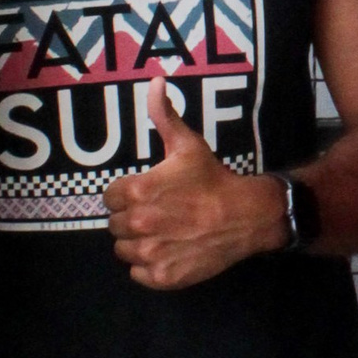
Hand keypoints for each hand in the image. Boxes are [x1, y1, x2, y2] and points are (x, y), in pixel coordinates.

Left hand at [105, 80, 287, 288]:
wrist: (246, 216)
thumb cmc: (213, 179)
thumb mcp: (188, 145)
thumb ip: (164, 115)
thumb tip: (155, 81)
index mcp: (136, 191)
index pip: (110, 198)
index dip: (128, 195)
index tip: (148, 195)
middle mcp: (138, 224)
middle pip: (115, 225)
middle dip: (132, 219)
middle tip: (159, 214)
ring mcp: (149, 254)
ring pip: (124, 251)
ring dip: (138, 244)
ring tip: (164, 234)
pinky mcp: (162, 277)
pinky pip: (138, 275)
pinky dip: (150, 267)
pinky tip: (169, 252)